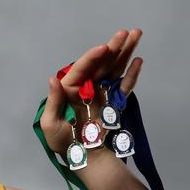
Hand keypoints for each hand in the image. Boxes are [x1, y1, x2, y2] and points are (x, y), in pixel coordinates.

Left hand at [40, 29, 142, 154]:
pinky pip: (124, 86)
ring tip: (137, 35)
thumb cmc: (62, 141)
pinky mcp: (114, 103)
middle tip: (127, 32)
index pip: (82, 68)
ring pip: (115, 69)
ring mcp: (101, 93)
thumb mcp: (51, 123)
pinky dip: (132, 75)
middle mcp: (86, 87)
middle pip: (102, 63)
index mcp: (70, 89)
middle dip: (114, 47)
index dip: (92, 57)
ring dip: (126, 53)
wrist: (82, 156)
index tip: (103, 47)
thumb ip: (54, 100)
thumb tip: (52, 79)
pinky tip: (138, 61)